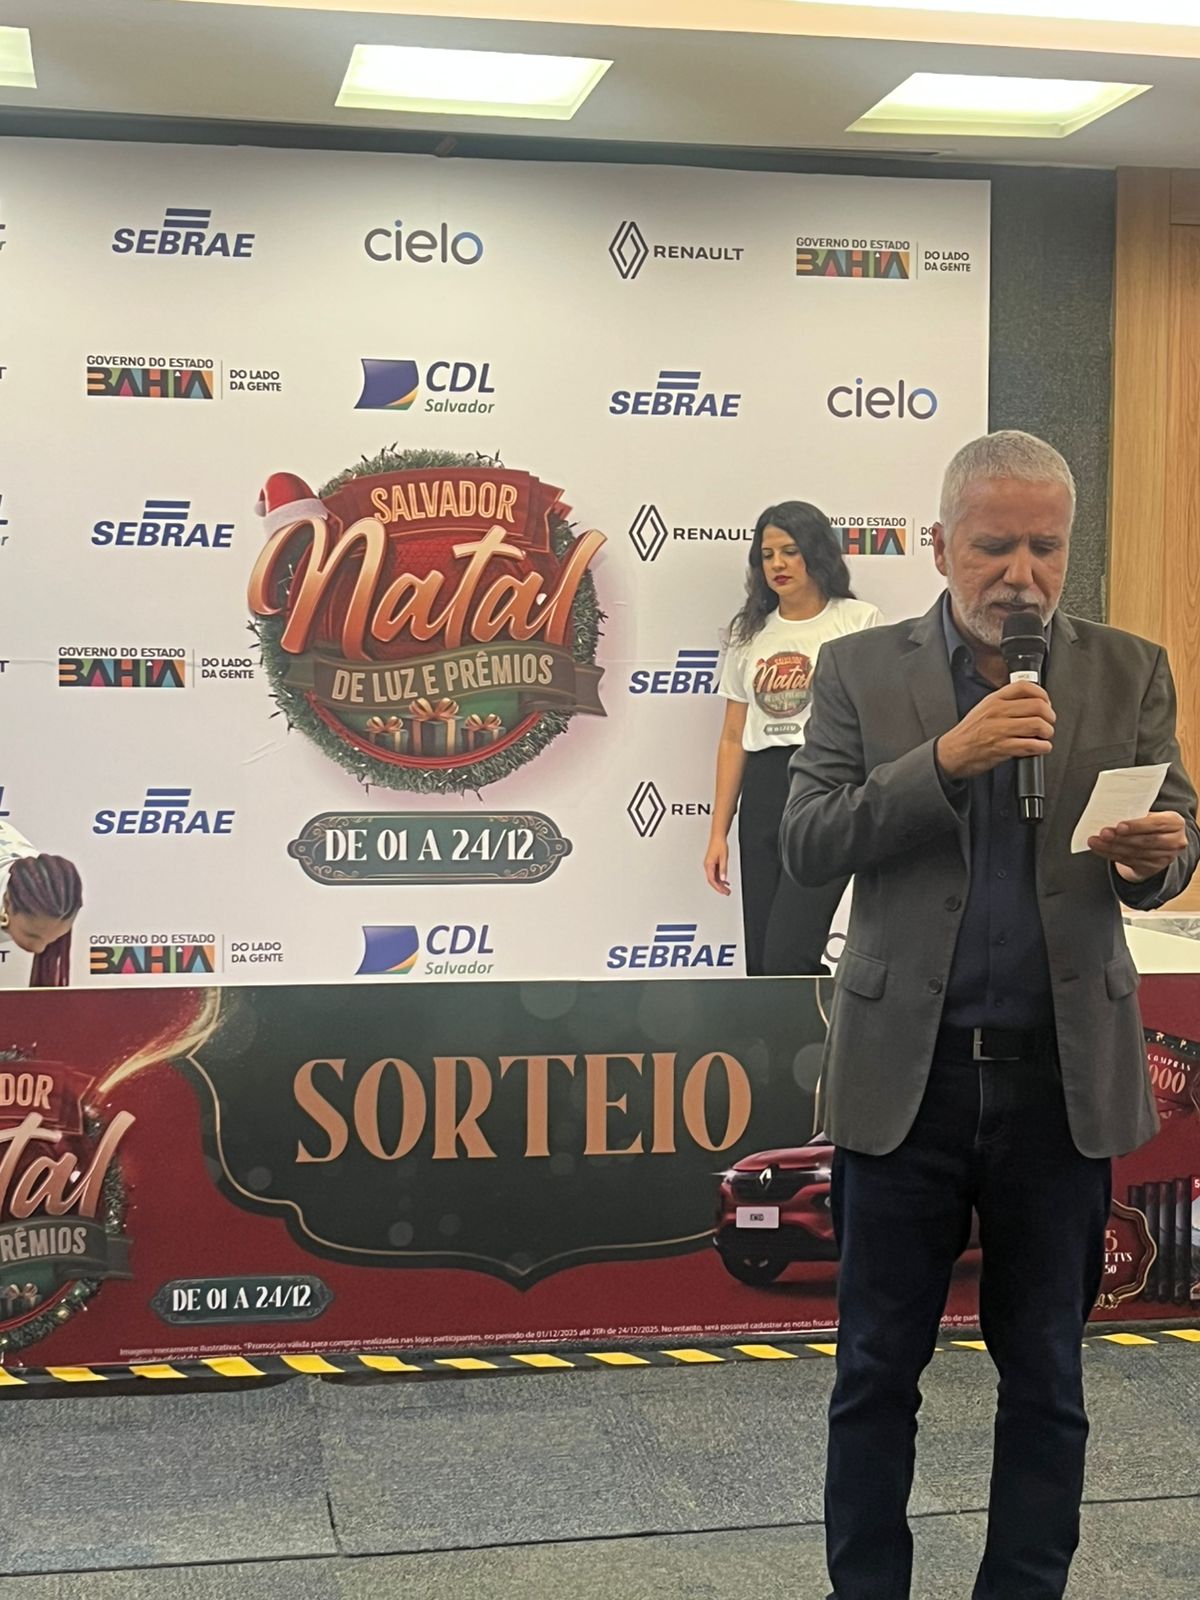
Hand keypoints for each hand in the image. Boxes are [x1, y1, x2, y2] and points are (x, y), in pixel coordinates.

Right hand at [704, 836, 730, 894]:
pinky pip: (715, 874)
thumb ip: (723, 869)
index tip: (723, 892)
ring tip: (727, 890)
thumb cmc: (719, 845)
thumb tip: (723, 879)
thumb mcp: (724, 858)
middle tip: (726, 893)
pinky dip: (720, 879)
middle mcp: (708, 866)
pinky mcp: (713, 864)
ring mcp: (710, 865)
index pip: (712, 880)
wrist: (718, 837)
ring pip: (714, 878)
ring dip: (720, 884)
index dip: (717, 887)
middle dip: (719, 888)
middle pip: (712, 881)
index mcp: (708, 865)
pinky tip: (725, 882)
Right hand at [936, 681, 1054, 780]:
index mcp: (994, 700)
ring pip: (1037, 725)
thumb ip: (1004, 702)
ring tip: (1045, 736)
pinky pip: (1031, 745)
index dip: (1042, 694)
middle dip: (1049, 716)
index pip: (1025, 687)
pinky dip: (1042, 747)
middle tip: (1049, 722)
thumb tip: (1030, 701)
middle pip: (1037, 706)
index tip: (1046, 702)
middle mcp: (998, 712)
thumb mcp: (983, 709)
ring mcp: (1000, 730)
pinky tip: (1040, 748)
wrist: (952, 752)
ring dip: (1047, 732)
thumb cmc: (969, 733)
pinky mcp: (1003, 748)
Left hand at [1087, 811, 1189, 882]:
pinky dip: (1112, 855)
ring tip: (1095, 841)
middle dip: (1121, 838)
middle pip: (1145, 841)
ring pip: (1135, 853)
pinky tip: (1100, 849)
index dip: (1137, 826)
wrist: (1160, 842)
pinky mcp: (1153, 868)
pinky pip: (1129, 861)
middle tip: (1103, 833)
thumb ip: (1137, 814)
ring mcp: (1166, 858)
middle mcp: (1175, 842)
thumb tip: (1111, 813)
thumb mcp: (1150, 815)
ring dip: (1112, 848)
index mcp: (1176, 823)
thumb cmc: (1150, 823)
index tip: (1119, 826)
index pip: (1156, 824)